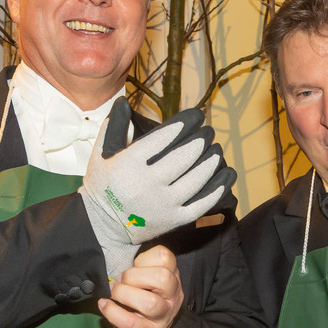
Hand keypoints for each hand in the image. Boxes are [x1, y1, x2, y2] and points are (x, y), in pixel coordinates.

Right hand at [79, 98, 234, 278]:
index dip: (185, 123)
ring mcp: (163, 205)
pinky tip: (227, 173)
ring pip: (197, 179)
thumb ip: (113, 127)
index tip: (197, 115)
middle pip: (184, 157)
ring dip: (211, 160)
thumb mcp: (100, 154)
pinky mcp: (174, 220)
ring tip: (216, 149)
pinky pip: (203, 203)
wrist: (103, 226)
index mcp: (129, 164)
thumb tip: (124, 101)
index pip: (164, 137)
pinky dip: (219, 187)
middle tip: (208, 132)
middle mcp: (147, 184)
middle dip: (201, 140)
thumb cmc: (103, 185)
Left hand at [100, 245, 182, 327]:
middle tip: (121, 282)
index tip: (133, 266)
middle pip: (162, 278)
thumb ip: (139, 271)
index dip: (144, 258)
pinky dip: (112, 311)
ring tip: (113, 294)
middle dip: (133, 276)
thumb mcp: (147, 285)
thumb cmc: (142, 307)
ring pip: (149, 302)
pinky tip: (104, 305)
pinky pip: (129, 322)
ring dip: (124, 294)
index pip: (165, 257)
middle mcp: (172, 297)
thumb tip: (115, 262)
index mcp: (172, 279)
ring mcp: (162, 317)